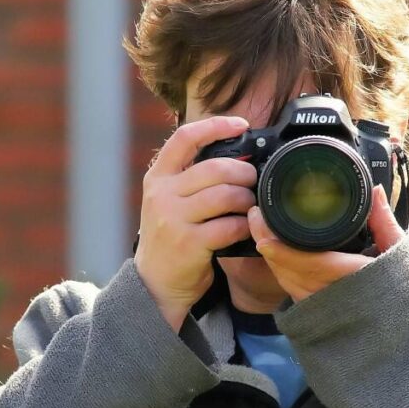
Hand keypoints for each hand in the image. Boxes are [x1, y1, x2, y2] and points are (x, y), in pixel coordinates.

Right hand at [134, 116, 258, 330]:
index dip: (215, 125)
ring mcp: (173, 219)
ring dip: (246, 199)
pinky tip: (244, 229)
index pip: (185, 137)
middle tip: (253, 180)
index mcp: (158, 177)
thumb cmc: (171, 237)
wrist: (155, 282)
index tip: (241, 125)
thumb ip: (191, 178)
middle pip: (214, 167)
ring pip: (225, 195)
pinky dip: (243, 226)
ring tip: (249, 205)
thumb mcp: (168, 200)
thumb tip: (237, 155)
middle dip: (243, 172)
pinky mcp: (188, 243)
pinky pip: (229, 225)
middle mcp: (162, 194)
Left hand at [247, 183, 405, 302]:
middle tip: (256, 216)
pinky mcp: (317, 313)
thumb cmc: (405, 291)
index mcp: (354, 280)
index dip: (283, 252)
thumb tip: (375, 190)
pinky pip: (291, 290)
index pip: (310, 266)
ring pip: (287, 282)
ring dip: (271, 257)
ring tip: (260, 228)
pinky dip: (280, 270)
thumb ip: (384, 222)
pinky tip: (273, 251)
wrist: (403, 331)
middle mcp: (334, 297)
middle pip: (289, 272)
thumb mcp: (400, 252)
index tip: (264, 237)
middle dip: (268, 245)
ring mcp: (323, 308)